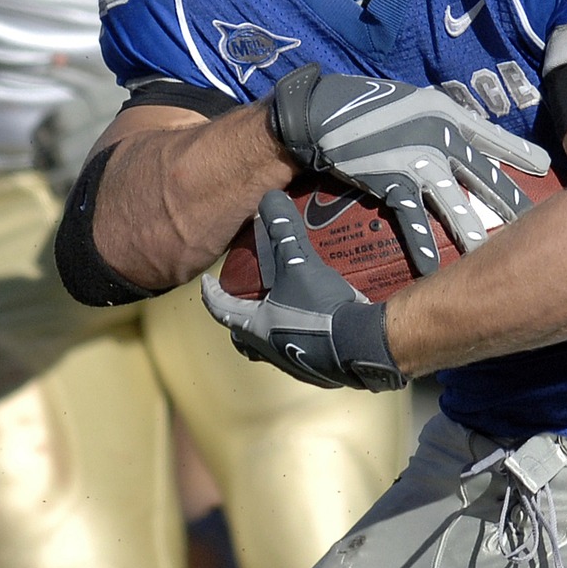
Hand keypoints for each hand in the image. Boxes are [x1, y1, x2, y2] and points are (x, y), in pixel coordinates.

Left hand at [201, 190, 406, 390]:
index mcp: (255, 327)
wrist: (360, 346)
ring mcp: (293, 362)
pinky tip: (315, 321)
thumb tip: (270, 198)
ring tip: (281, 307)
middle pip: (242, 335)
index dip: (211, 293)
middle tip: (244, 300)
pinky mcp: (317, 369)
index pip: (220, 309)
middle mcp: (269, 349)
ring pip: (269, 346)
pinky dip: (300, 336)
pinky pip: (299, 351)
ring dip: (269, 328)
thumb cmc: (321, 309)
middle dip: (238, 317)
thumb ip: (284, 230)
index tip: (206, 282)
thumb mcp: (300, 264)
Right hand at [272, 65, 550, 273]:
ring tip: (494, 255)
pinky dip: (422, 245)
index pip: (491, 137)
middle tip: (537, 223)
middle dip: (509, 201)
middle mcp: (438, 137)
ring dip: (473, 232)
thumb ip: (442, 122)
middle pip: (482, 176)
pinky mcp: (390, 180)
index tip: (543, 167)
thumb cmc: (369, 106)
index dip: (518, 153)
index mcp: (446, 116)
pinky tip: (434, 269)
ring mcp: (415, 160)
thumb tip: (465, 140)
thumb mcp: (415, 105)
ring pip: (454, 202)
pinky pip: (412, 218)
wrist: (324, 111)